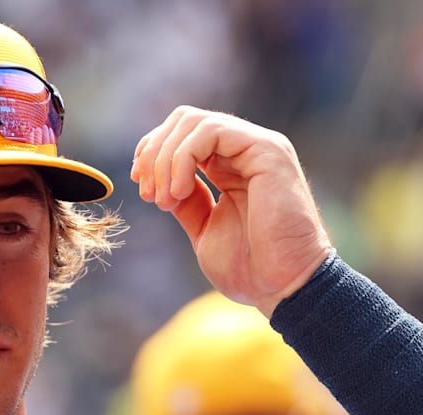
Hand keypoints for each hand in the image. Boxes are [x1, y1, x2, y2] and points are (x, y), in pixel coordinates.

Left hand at [130, 106, 331, 315]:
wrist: (282, 287)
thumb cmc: (249, 268)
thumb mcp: (203, 228)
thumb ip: (186, 201)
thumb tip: (159, 181)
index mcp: (230, 167)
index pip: (182, 134)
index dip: (152, 152)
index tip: (140, 185)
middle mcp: (244, 151)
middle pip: (184, 120)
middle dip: (154, 152)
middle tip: (148, 193)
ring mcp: (257, 147)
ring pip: (193, 122)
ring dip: (165, 159)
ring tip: (165, 199)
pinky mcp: (267, 150)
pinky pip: (211, 132)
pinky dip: (183, 158)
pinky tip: (180, 191)